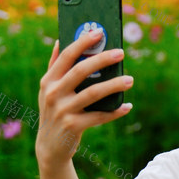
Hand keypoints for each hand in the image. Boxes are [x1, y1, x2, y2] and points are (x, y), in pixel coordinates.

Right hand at [35, 30, 131, 167]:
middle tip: (121, 53)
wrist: (50, 146)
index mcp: (48, 80)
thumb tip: (60, 39)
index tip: (99, 32)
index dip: (82, 43)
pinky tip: (127, 106)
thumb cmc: (54, 111)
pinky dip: (115, 112)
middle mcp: (53, 93)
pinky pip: (100, 116)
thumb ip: (54, 66)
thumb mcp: (49, 89)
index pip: (66, 56)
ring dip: (114, 85)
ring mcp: (63, 110)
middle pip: (81, 71)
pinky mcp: (73, 126)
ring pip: (93, 93)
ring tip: (130, 80)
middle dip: (102, 59)